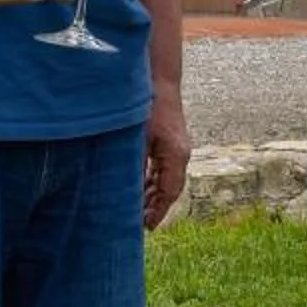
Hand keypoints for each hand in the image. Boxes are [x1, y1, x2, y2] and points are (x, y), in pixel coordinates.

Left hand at [143, 89, 191, 230]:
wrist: (159, 79)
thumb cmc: (148, 106)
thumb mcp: (137, 138)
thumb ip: (134, 164)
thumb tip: (126, 189)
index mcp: (175, 156)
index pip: (169, 192)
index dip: (158, 211)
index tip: (148, 227)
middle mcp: (180, 154)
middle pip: (169, 188)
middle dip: (154, 206)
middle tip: (138, 223)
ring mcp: (178, 147)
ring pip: (166, 179)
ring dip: (152, 194)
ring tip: (137, 209)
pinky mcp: (171, 141)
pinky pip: (164, 167)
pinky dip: (152, 180)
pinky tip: (139, 186)